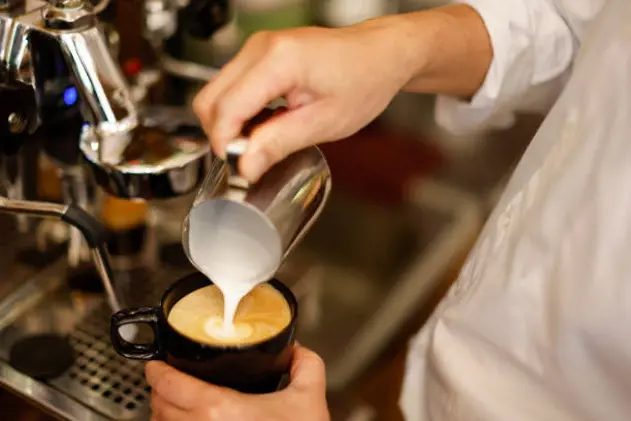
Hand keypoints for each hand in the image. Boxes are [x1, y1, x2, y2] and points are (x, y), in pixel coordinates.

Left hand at [145, 345, 329, 420]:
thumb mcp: (309, 398)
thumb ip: (306, 365)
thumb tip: (297, 350)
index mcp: (219, 410)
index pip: (169, 385)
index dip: (156, 371)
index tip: (156, 365)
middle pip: (160, 408)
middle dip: (161, 391)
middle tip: (169, 381)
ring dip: (164, 415)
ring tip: (176, 406)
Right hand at [192, 17, 422, 181]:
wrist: (380, 55)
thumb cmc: (364, 80)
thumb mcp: (324, 122)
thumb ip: (279, 143)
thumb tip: (245, 165)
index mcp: (278, 60)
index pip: (226, 109)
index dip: (226, 144)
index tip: (239, 167)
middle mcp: (260, 47)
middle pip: (209, 99)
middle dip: (222, 135)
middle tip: (249, 157)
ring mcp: (257, 47)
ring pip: (215, 93)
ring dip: (229, 124)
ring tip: (262, 140)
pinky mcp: (259, 54)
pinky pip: (230, 86)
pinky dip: (238, 111)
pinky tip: (264, 124)